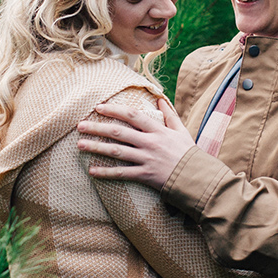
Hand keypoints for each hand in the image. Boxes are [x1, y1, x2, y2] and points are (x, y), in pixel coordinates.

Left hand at [78, 99, 196, 188]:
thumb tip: (159, 99)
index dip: (114, 110)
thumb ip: (169, 115)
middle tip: (80, 125)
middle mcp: (150, 143)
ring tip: (79, 145)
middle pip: (119, 132)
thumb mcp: (181, 131)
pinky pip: (122, 173)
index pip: (132, 115)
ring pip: (116, 152)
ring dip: (96, 147)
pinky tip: (92, 171)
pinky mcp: (145, 175)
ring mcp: (147, 159)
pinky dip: (106, 172)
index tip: (98, 107)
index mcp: (158, 130)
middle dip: (97, 127)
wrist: (198, 178)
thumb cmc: (190, 154)